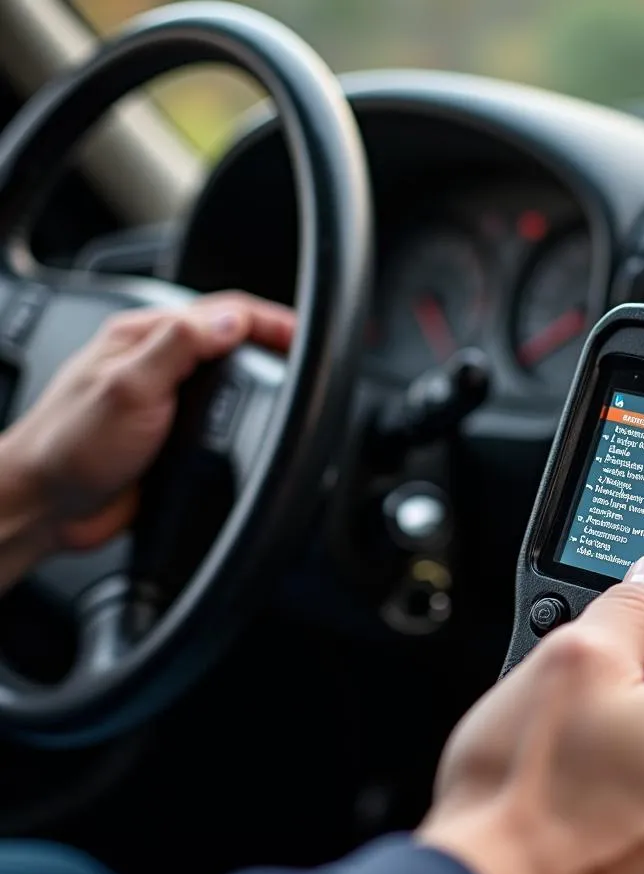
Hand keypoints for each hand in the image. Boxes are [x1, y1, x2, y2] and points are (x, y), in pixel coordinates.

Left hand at [0, 292, 293, 554]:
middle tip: (310, 358)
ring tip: (292, 381)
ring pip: (225, 376)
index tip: (306, 336)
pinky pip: (216, 414)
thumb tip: (232, 320)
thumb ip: (180, 347)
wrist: (48, 506)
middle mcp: (155, 363)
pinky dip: (242, 411)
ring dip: (259, 374)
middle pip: (229, 338)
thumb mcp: (128, 387)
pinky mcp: (170, 435)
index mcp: (145, 338)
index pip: (223, 312)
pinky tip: (253, 420)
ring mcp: (163, 399)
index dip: (271, 320)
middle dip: (272, 341)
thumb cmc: (71, 446)